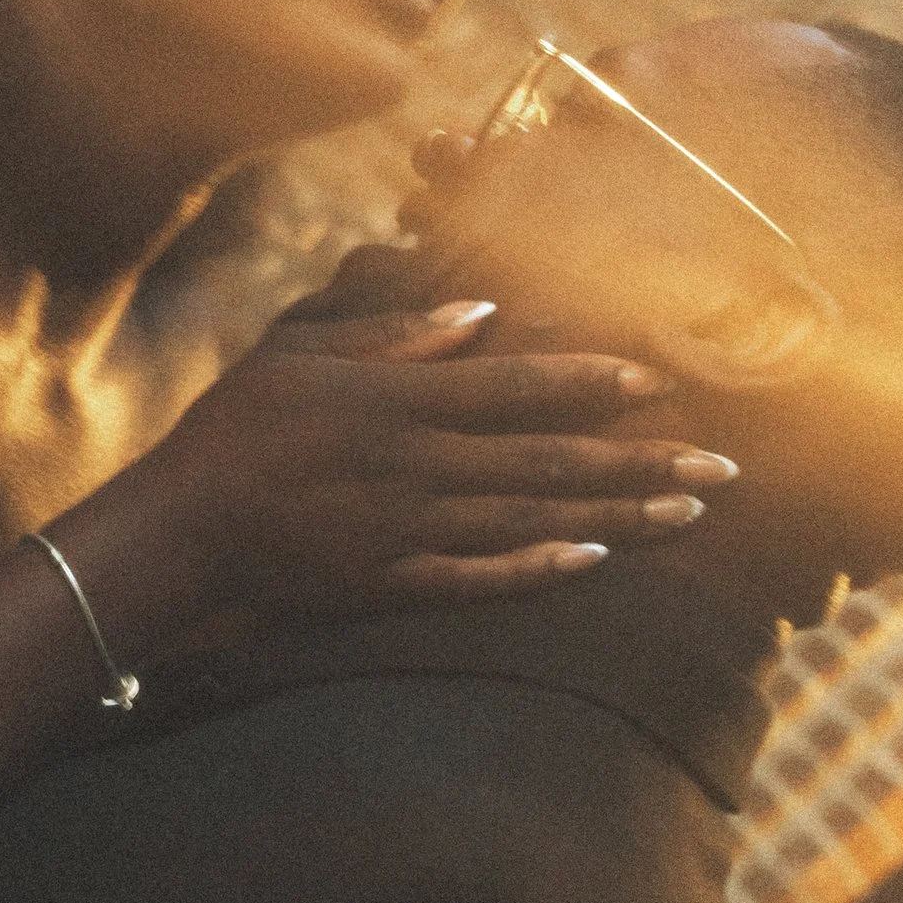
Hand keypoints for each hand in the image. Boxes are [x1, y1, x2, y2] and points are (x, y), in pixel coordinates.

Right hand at [116, 269, 734, 614]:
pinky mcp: (389, 586)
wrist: (178, 534)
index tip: (662, 381)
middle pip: (548, 460)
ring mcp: (405, 531)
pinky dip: (539, 573)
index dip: (594, 384)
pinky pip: (478, 580)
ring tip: (691, 514)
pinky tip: (597, 564)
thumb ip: (392, 335)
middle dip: (642, 460)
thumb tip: (482, 316)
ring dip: (618, 518)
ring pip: (532, 521)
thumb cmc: (231, 432)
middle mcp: (414, 465)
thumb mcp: (300, 355)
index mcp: (395, 401)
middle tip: (724, 464)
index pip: (515, 386)